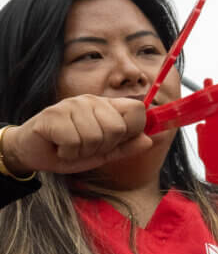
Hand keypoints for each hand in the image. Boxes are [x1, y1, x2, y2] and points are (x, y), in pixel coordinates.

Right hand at [3, 95, 153, 176]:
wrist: (32, 152)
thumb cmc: (69, 149)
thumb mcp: (102, 153)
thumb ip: (126, 147)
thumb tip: (149, 140)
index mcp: (107, 106)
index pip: (137, 109)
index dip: (132, 130)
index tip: (115, 140)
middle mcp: (91, 101)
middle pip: (118, 128)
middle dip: (103, 147)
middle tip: (86, 146)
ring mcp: (71, 105)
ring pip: (95, 137)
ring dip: (82, 152)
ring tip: (71, 147)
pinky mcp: (53, 115)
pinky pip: (74, 142)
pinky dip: (67, 153)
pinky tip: (59, 147)